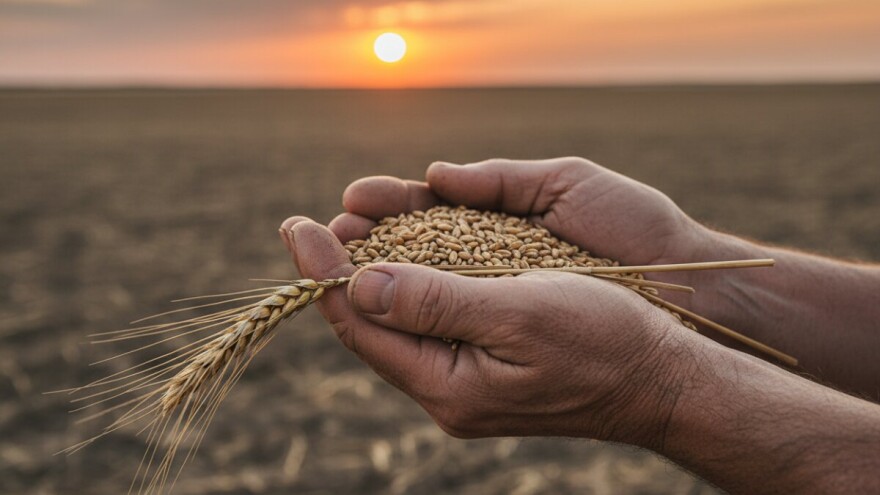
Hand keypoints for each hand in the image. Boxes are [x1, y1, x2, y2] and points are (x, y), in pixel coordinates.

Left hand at [278, 158, 706, 445]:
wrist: (663, 377)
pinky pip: (431, 321)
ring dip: (373, 272)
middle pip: (372, 327)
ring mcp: (466, 379)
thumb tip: (359, 284)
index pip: (361, 325)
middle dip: (340, 271)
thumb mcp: (518, 314)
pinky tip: (403, 255)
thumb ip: (435, 302)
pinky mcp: (486, 362)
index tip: (296, 225)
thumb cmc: (603, 340)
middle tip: (314, 222)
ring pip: (400, 322)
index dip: (323, 273)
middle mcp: (446, 389)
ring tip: (350, 227)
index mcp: (447, 385)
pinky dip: (411, 283)